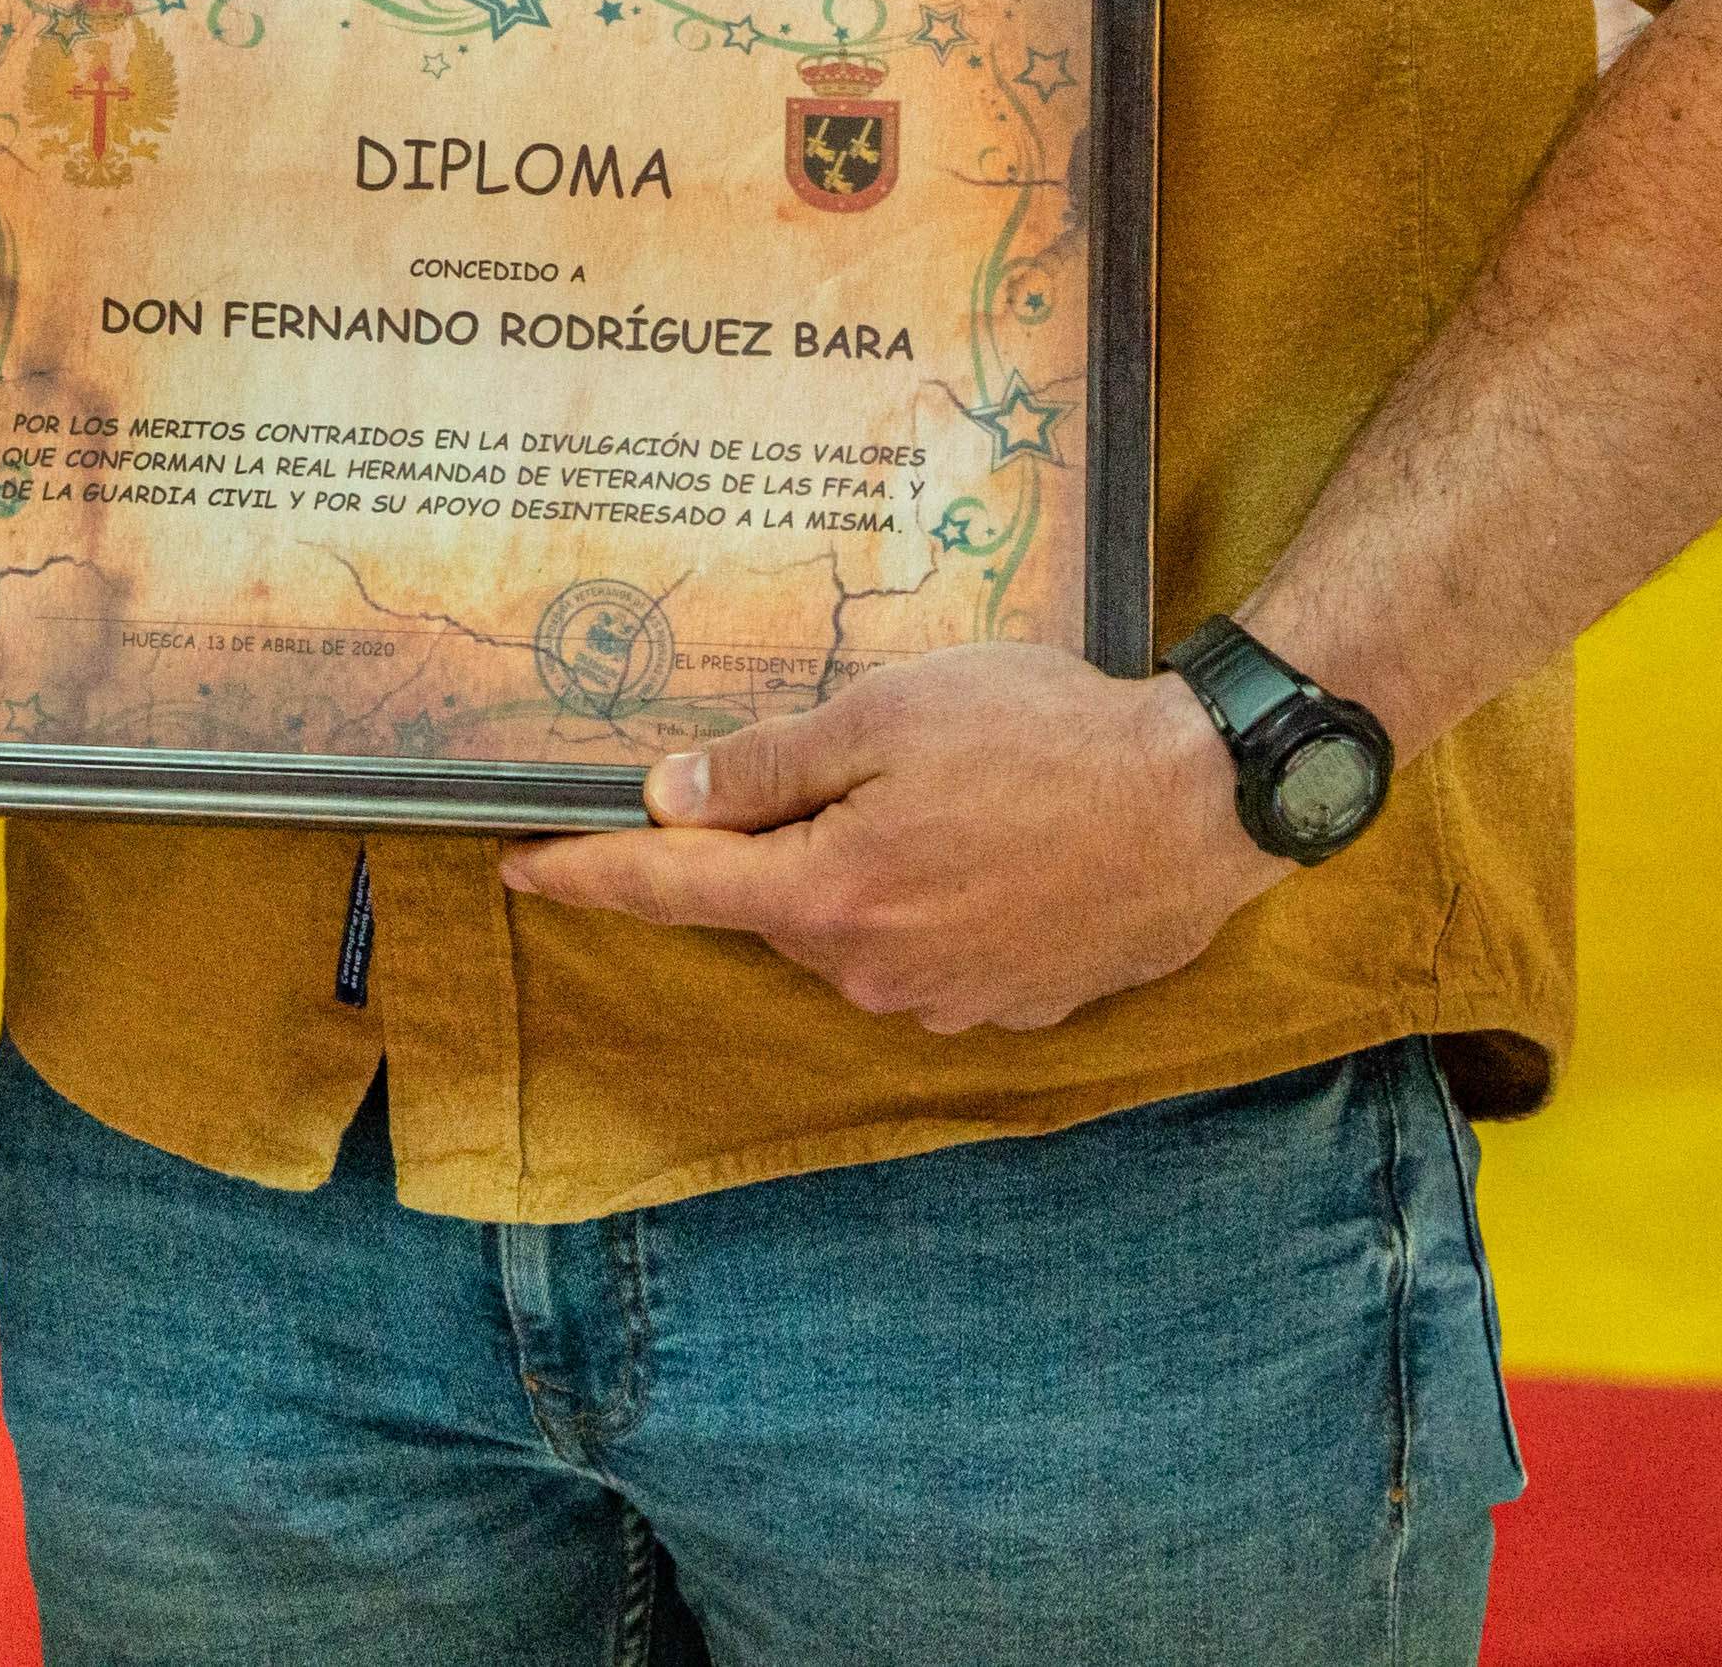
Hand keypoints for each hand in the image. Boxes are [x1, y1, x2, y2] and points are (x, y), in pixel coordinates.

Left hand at [493, 640, 1281, 1033]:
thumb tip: (666, 796)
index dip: (586, 873)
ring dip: (863, 865)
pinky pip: (926, 949)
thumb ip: (768, 765)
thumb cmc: (1047, 738)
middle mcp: (873, 973)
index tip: (517, 865)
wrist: (1205, 804)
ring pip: (850, 928)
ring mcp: (945, 1002)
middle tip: (849, 755)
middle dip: (772, 839)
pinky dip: (933, 897)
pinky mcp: (1008, 1005)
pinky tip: (993, 839)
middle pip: (770, 904)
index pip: (672, 889)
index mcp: (829, 897)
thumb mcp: (889, 715)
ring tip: (954, 786)